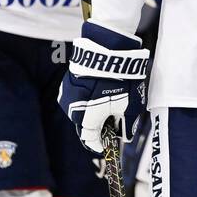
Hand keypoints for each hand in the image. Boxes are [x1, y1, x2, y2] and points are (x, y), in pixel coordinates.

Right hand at [59, 23, 148, 152]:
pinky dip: (86, 97)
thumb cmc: (119, 80)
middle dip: (98, 125)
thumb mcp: (130, 104)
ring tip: (107, 102)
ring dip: (91, 110)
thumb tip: (126, 135)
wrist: (107, 50)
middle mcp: (73, 110)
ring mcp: (67, 96)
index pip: (90, 140)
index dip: (99, 144)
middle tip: (111, 120)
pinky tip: (98, 90)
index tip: (106, 146)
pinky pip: (76, 97)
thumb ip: (127, 124)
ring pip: (79, 110)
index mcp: (87, 119)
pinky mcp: (67, 82)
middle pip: (85, 125)